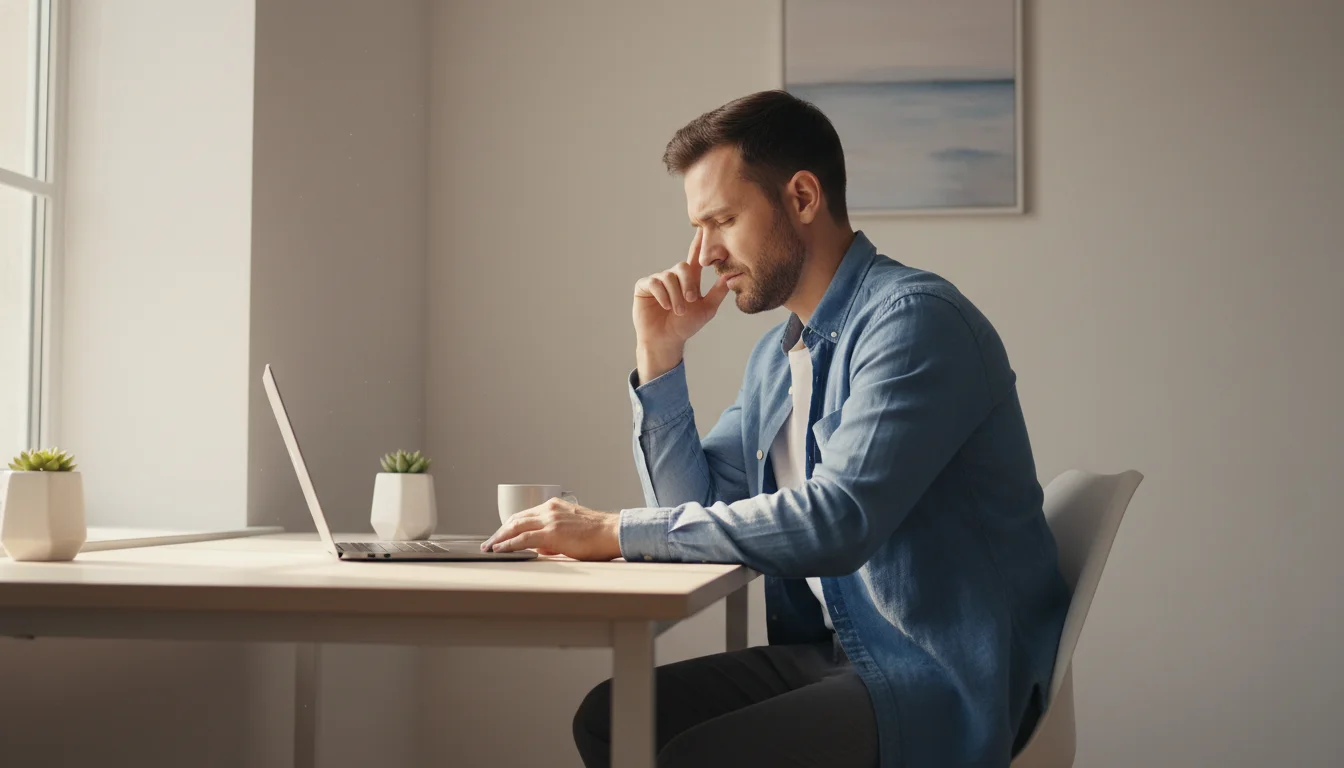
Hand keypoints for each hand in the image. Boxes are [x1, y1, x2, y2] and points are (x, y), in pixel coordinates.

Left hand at [481, 498, 622, 560]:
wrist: (612, 533)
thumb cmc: (597, 535)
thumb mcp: (572, 530)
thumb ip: (554, 537)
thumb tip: (541, 548)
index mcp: (554, 506)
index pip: (525, 515)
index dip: (510, 526)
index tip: (501, 535)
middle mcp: (549, 509)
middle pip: (516, 519)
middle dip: (500, 532)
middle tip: (489, 542)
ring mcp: (550, 519)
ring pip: (515, 527)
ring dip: (499, 538)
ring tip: (489, 548)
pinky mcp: (552, 532)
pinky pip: (523, 539)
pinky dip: (508, 544)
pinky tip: (500, 550)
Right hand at [632, 229, 731, 381]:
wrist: (666, 340)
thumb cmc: (685, 326)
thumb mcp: (707, 309)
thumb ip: (718, 292)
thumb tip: (730, 275)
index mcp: (688, 279)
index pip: (694, 256)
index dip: (698, 242)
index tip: (703, 228)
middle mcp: (672, 276)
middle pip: (682, 267)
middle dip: (688, 284)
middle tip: (690, 301)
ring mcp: (657, 281)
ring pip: (668, 277)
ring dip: (675, 295)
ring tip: (678, 310)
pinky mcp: (643, 287)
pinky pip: (654, 283)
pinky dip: (662, 295)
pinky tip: (665, 306)